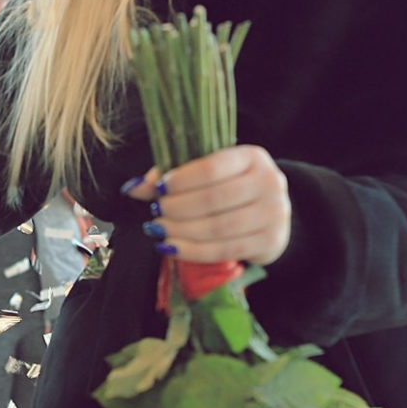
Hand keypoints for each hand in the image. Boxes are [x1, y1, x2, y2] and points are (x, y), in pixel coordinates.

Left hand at [127, 144, 290, 265]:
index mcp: (252, 156)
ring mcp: (273, 213)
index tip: (158, 189)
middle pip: (213, 198)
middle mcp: (269, 182)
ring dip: (181, 231)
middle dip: (177, 208)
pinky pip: (224, 249)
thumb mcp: (211, 175)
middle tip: (156, 213)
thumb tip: (133, 187)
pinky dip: (193, 251)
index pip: (212, 167)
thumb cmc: (233, 189)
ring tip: (158, 230)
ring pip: (218, 226)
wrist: (273, 217)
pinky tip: (172, 248)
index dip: (181, 179)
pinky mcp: (269, 241)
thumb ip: (175, 177)